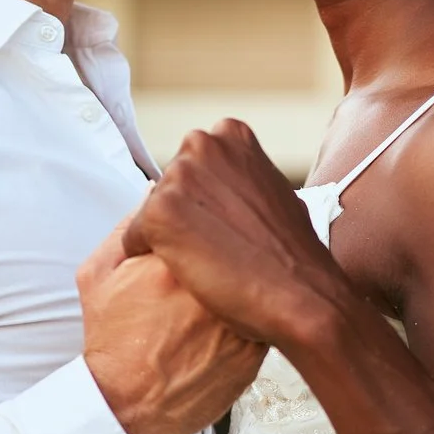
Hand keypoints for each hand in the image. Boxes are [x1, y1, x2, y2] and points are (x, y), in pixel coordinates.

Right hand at [79, 219, 267, 433]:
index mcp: (171, 261)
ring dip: (242, 282)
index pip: (201, 220)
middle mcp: (210, 286)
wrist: (127, 406)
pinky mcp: (255, 349)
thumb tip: (154, 201)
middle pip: (233, 248)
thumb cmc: (112, 343)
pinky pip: (263, 315)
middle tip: (201, 275)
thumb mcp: (97, 276)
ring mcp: (238, 318)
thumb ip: (123, 231)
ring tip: (214, 301)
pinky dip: (251, 315)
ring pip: (254, 280)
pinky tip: (223, 328)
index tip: (187, 245)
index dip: (196, 230)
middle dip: (223, 253)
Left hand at [123, 119, 347, 348]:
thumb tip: (234, 186)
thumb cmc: (294, 255)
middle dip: (182, 215)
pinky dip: (147, 258)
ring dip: (165, 237)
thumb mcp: (276, 194)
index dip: (202, 201)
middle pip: (169, 184)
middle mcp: (203, 145)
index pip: (192, 165)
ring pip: (150, 211)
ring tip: (199, 263)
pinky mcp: (159, 213)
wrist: (301, 297)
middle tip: (208, 248)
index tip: (217, 226)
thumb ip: (246, 180)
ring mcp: (180, 176)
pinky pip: (132, 237)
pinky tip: (181, 273)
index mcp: (232, 136)